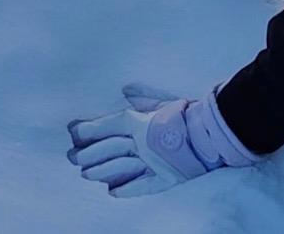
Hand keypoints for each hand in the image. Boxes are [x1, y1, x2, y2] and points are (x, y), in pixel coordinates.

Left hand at [66, 84, 257, 196]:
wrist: (211, 131)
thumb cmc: (187, 113)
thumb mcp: (164, 101)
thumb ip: (144, 97)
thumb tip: (126, 89)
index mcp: (141, 121)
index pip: (110, 124)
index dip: (90, 129)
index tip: (73, 132)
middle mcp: (142, 143)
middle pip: (110, 148)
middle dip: (88, 153)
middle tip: (72, 157)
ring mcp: (152, 162)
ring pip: (120, 167)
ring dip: (101, 171)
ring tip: (86, 175)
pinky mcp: (164, 178)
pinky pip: (142, 186)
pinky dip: (126, 189)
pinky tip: (112, 193)